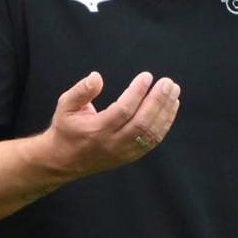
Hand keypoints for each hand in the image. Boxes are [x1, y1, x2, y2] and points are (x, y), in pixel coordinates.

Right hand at [41, 71, 181, 177]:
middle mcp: (112, 144)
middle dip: (158, 101)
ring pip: (151, 133)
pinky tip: (171, 107)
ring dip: (165, 111)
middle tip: (168, 83)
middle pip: (142, 123)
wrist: (64, 161)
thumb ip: (81, 91)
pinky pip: (153, 140)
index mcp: (96, 131)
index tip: (147, 76)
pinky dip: (165, 123)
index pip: (123, 111)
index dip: (137, 93)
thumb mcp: (65, 106)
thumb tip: (97, 76)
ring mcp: (123, 153)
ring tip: (173, 91)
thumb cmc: (66, 129)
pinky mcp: (130, 156)